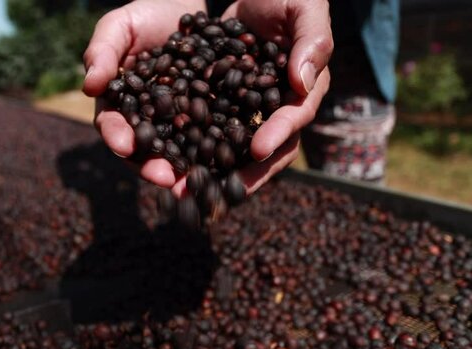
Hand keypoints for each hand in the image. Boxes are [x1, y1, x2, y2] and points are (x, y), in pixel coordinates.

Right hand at [83, 0, 206, 188]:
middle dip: (151, 165)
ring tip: (192, 183)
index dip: (116, 136)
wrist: (180, 8)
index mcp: (118, 103)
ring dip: (182, 170)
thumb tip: (89, 84)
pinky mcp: (202, 119)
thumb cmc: (143, 16)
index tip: (124, 145)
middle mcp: (144, 119)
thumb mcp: (118, 27)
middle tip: (164, 178)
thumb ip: (102, 52)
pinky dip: (212, 152)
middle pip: (143, 149)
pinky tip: (222, 163)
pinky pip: (205, 138)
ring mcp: (173, 122)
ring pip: (174, 152)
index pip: (112, 125)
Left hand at [188, 0, 331, 194]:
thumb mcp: (304, 7)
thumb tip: (303, 82)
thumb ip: (312, 40)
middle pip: (269, 149)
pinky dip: (195, 149)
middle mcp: (279, 108)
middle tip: (221, 193)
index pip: (295, 116)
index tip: (258, 149)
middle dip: (247, 174)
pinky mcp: (224, 106)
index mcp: (303, 89)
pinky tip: (174, 164)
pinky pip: (211, 132)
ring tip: (191, 190)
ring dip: (216, 173)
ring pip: (237, 150)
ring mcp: (250, 111)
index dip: (279, 133)